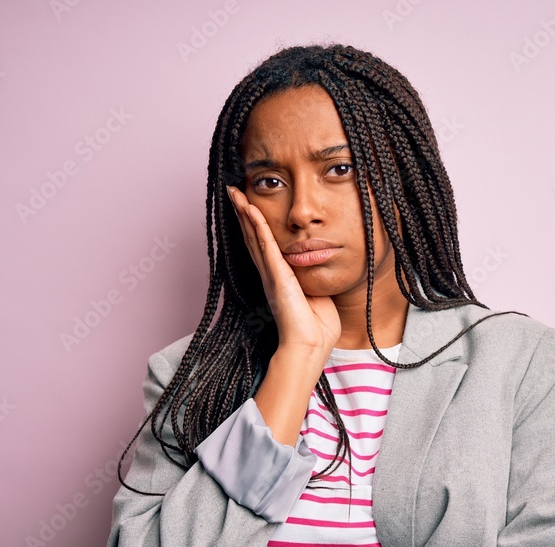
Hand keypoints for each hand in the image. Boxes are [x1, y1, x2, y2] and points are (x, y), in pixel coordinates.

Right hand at [227, 185, 339, 358]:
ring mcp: (271, 274)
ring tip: (235, 193)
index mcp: (279, 279)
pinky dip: (257, 226)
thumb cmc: (316, 328)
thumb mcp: (317, 296)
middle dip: (243, 213)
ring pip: (254, 236)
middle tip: (234, 191)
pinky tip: (251, 210)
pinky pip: (265, 245)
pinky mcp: (276, 276)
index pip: (264, 245)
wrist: (310, 346)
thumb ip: (314, 280)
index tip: (249, 204)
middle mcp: (270, 274)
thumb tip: (321, 268)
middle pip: (252, 236)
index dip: (254, 224)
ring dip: (245, 213)